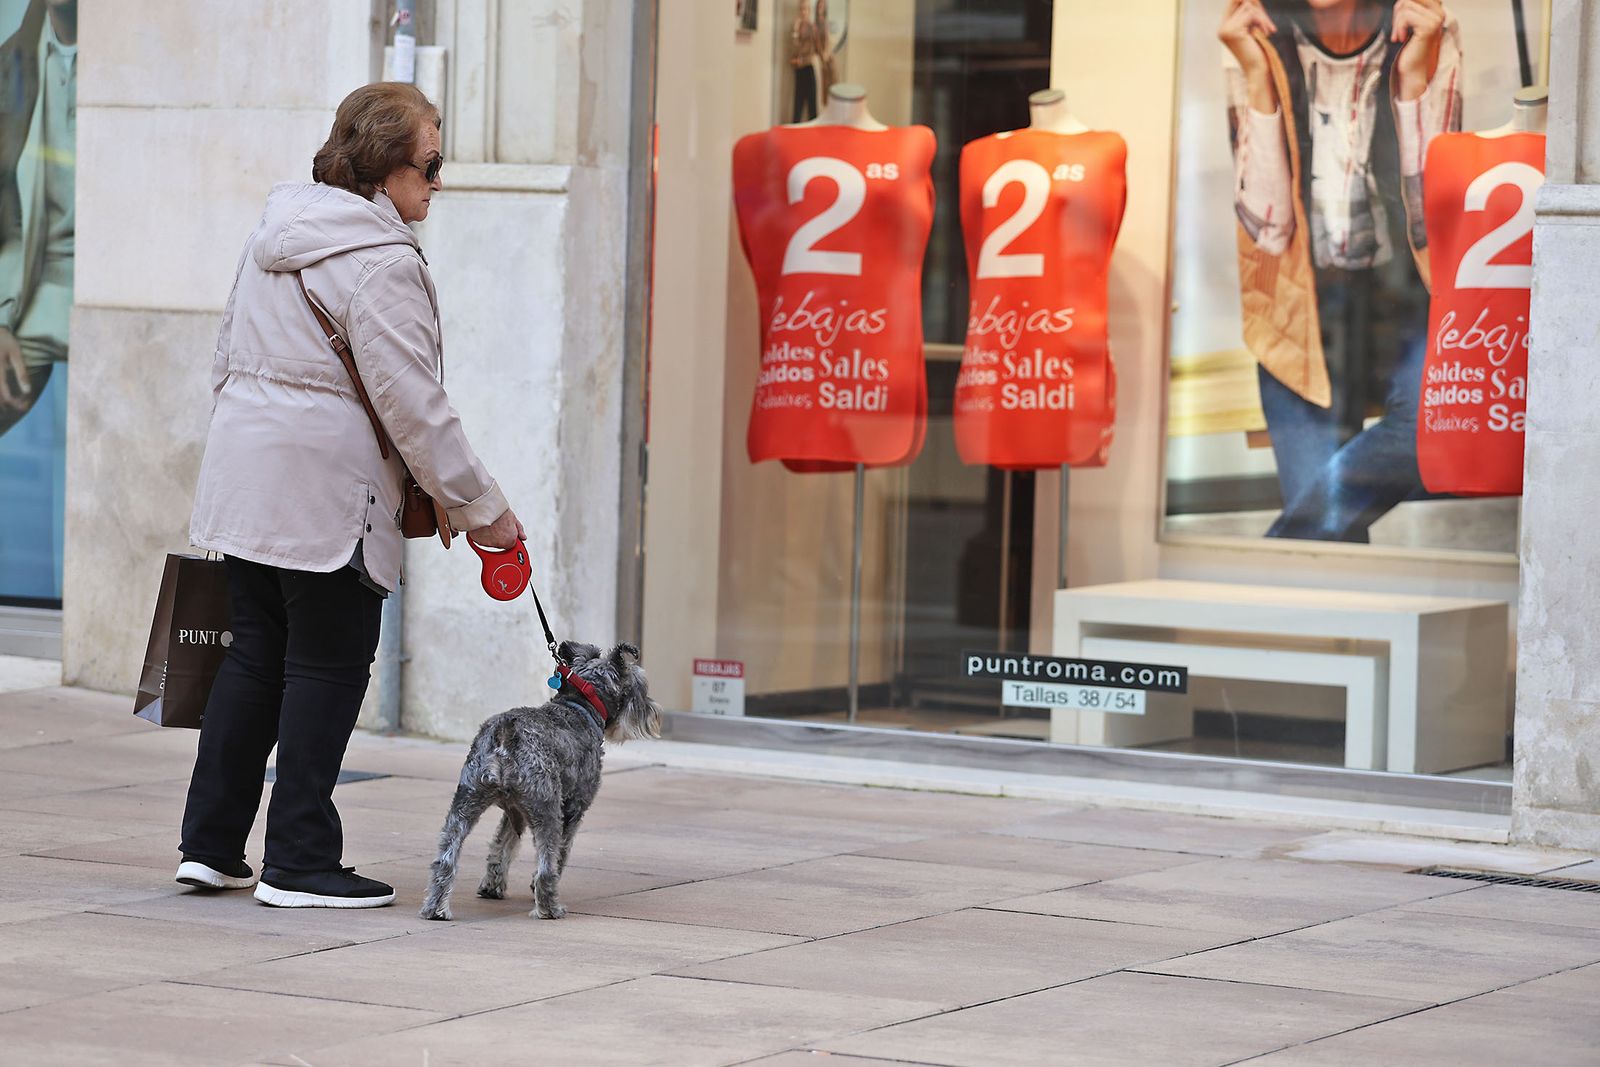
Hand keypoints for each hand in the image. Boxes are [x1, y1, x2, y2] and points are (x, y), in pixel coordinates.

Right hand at [0, 328, 27, 410]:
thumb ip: (22, 373)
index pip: (3, 392)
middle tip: (19, 406)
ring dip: (2, 399)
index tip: (23, 406)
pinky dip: (1, 391)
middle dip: (6, 403)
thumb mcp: (16, 355)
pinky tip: (6, 394)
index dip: (13, 402)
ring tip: (12, 403)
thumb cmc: (6, 341)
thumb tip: (27, 391)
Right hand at [471, 508, 524, 549]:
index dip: (509, 537)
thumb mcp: (513, 519)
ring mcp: (488, 543)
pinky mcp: (478, 541)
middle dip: (500, 537)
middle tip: (498, 526)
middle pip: (500, 544)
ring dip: (491, 536)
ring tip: (491, 524)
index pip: (511, 545)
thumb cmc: (499, 511)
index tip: (507, 532)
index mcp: (510, 540)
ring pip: (490, 542)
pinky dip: (482, 535)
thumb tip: (523, 537)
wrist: (485, 507)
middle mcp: (499, 544)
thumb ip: (519, 530)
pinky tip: (484, 526)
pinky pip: (481, 540)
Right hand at [1218, 0, 1278, 114]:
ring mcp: (1226, 30)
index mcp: (1223, 28)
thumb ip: (1248, 15)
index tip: (1262, 11)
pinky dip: (1262, 21)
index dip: (1249, 2)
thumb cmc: (1258, 52)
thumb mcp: (1251, 30)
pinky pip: (1251, 14)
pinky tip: (1266, 33)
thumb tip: (1250, 0)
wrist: (1258, 70)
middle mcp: (1222, 28)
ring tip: (1268, 30)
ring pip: (1247, 7)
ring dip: (1262, 16)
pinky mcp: (1234, 31)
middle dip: (1257, 7)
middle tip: (1267, 22)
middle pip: (1239, 1)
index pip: (1232, 1)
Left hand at [1393, 0, 1446, 100]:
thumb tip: (1402, 1)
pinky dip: (1398, 27)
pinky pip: (1406, 15)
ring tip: (1398, 36)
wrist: (1412, 72)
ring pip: (1406, 4)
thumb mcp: (1408, 24)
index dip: (1403, 5)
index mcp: (1436, 9)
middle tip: (1397, 29)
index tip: (1400, 23)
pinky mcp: (1429, 27)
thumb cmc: (1408, 50)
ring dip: (1396, 22)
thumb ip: (1409, 9)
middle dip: (1398, 12)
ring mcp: (1436, 19)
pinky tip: (1400, 39)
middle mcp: (1439, 12)